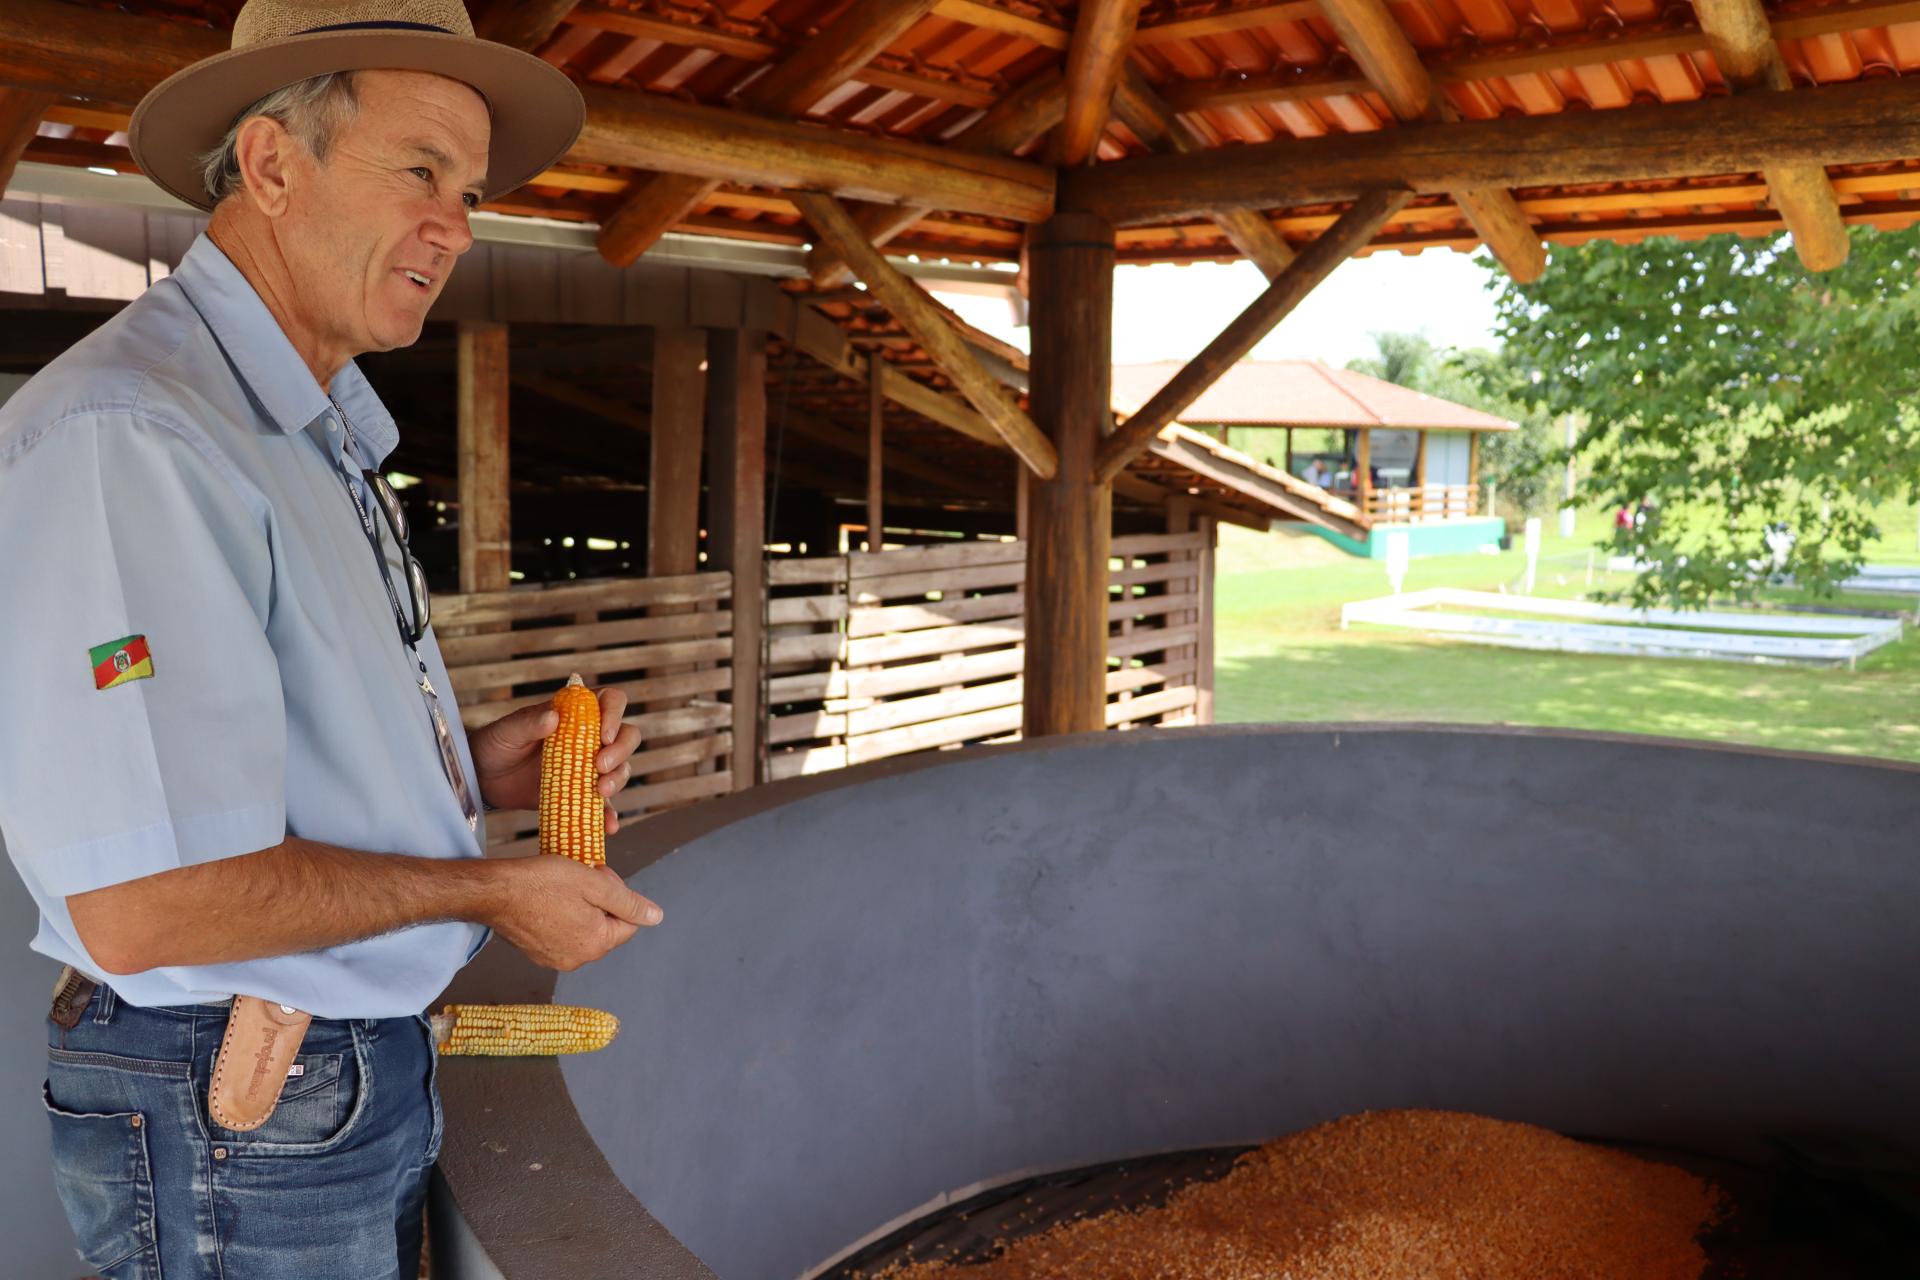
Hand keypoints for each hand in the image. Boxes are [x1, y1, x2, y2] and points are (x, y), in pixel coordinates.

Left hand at [469, 686, 643, 834]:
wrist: (483, 780)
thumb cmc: (495, 746)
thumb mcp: (507, 731)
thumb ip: (528, 723)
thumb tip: (552, 717)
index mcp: (574, 714)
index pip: (609, 701)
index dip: (614, 713)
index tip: (604, 734)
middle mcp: (588, 738)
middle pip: (626, 735)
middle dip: (621, 751)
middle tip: (600, 766)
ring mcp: (588, 768)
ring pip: (621, 768)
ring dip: (618, 779)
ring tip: (600, 792)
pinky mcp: (582, 795)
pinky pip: (604, 805)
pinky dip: (609, 815)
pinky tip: (608, 825)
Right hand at [484, 856, 662, 971]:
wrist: (493, 891)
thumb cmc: (542, 881)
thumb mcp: (594, 884)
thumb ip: (628, 903)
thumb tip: (656, 917)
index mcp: (596, 944)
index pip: (628, 923)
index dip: (618, 895)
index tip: (597, 876)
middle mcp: (577, 959)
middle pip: (606, 928)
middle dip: (600, 903)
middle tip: (580, 878)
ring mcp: (554, 959)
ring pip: (584, 930)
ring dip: (580, 909)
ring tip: (562, 889)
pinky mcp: (536, 953)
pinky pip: (562, 935)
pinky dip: (560, 917)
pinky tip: (547, 900)